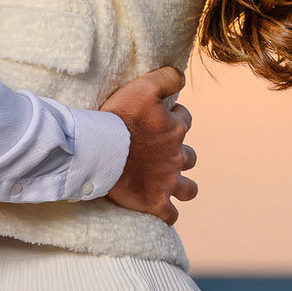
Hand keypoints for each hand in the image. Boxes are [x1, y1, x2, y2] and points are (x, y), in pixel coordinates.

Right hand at [102, 66, 195, 224]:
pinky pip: (169, 215)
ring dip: (182, 186)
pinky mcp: (154, 202)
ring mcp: (167, 182)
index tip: (158, 119)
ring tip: (170, 184)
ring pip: (188, 189)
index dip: (174, 117)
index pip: (185, 119)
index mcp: (175, 129)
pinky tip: (160, 211)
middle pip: (190, 157)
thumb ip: (166, 77)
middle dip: (181, 154)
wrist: (102, 150)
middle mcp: (176, 156)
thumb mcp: (143, 86)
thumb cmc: (119, 117)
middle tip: (161, 153)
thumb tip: (182, 75)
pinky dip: (167, 214)